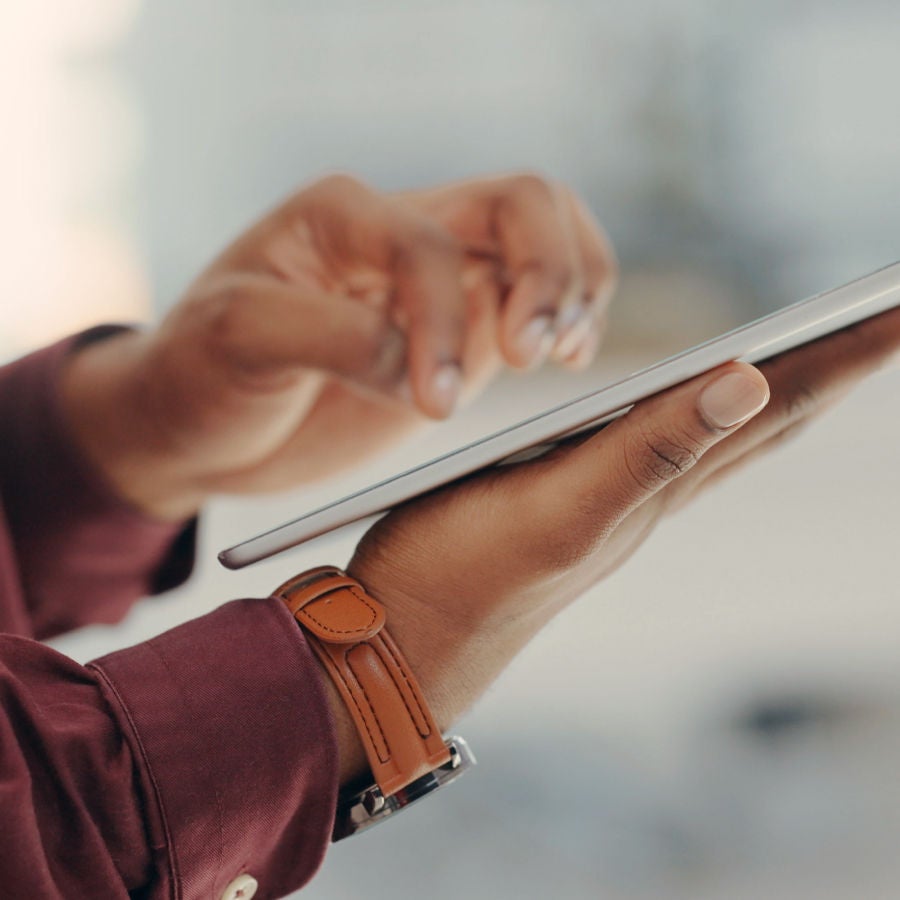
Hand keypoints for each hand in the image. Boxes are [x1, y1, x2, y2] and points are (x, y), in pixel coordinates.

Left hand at [61, 173, 614, 518]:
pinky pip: (543, 299)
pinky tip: (571, 358)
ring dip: (577, 286)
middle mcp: (402, 230)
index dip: (441, 320)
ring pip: (549, 235)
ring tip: (567, 353)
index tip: (432, 403)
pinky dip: (576, 317)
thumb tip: (415, 362)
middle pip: (520, 202)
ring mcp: (444, 279)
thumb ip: (329, 337)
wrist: (203, 422)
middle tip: (531, 354)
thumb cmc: (203, 373)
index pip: (426, 244)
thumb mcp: (238, 341)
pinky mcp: (465, 329)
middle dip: (546, 273)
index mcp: (342, 215)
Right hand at [328, 307, 899, 783]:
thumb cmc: (461, 577)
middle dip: (832, 364)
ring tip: (818, 357)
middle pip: (765, 422)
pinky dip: (701, 412)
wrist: (401, 641)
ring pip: (719, 435)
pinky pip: (663, 446)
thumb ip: (646, 453)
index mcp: (654, 485)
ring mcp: (613, 500)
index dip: (845, 357)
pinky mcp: (568, 500)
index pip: (775, 410)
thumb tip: (749, 384)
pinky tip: (693, 408)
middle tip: (888, 318)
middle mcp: (648, 493)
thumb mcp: (557, 513)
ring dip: (778, 390)